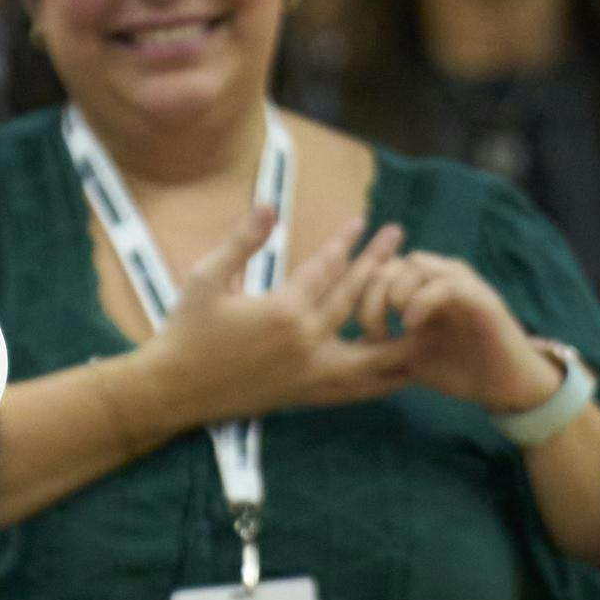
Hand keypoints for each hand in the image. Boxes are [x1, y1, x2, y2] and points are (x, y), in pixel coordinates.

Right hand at [140, 209, 411, 425]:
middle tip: (399, 239)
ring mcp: (311, 374)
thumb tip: (269, 205)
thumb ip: (242, 242)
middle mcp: (306, 344)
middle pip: (356, 298)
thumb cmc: (185, 329)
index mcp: (283, 312)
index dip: (346, 242)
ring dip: (398, 327)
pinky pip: (359, 387)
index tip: (363, 221)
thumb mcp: (205, 278)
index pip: (326, 269)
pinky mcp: (308, 394)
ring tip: (424, 308)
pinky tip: (399, 366)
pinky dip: (383, 375)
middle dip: (379, 265)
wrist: (175, 389)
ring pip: (372, 352)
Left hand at [369, 252, 562, 413]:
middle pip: (389, 264)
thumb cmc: (457, 368)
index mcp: (416, 287)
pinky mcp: (481, 298)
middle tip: (372, 330)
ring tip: (392, 326)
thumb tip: (341, 346)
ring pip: (416, 264)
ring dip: (395, 293)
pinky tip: (411, 325)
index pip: (375, 271)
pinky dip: (423, 299)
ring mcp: (460, 283)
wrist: (506, 387)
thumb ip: (378, 347)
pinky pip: (447, 283)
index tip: (360, 330)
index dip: (358, 295)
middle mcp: (437, 277)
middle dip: (371, 295)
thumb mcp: (407, 359)